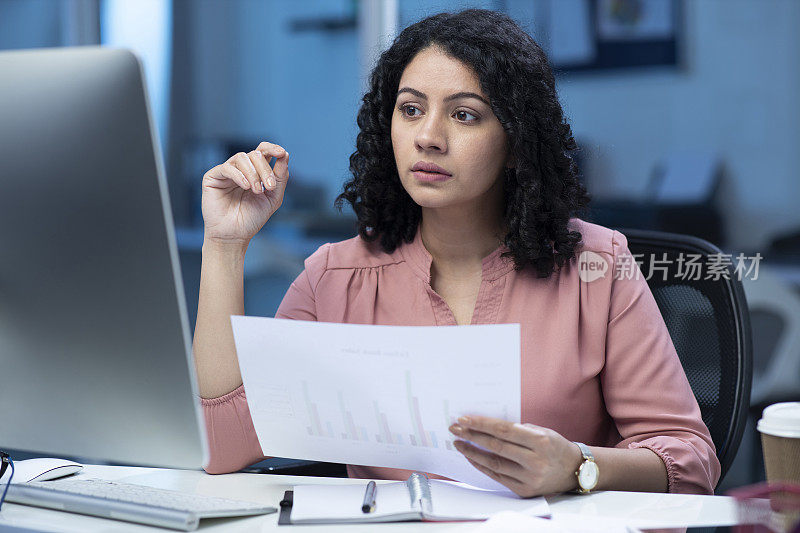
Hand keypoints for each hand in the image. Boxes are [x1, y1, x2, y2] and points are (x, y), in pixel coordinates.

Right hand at [201, 141, 289, 245]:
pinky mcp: (213, 177)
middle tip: (269, 187)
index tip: (282, 153)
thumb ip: (280, 177)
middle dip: (265, 169)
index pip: (263, 151)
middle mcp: (241, 169)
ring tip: (257, 191)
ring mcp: (227, 172)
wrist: (234, 235)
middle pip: (255, 154)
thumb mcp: (273, 197)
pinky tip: (246, 187)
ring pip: (242, 157)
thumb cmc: (252, 218)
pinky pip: (227, 168)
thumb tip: (285, 155)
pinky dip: (239, 175)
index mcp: (256, 172)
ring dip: (253, 173)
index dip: (272, 148)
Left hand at [449, 415, 582, 497]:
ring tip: (459, 443)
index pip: (503, 430)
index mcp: (539, 441)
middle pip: (495, 447)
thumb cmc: (554, 446)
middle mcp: (535, 461)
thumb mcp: (540, 431)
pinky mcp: (525, 490)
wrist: (574, 471)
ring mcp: (530, 478)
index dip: (481, 424)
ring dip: (472, 453)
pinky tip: (472, 457)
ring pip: (494, 464)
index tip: (463, 419)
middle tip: (455, 429)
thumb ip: (516, 429)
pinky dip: (482, 466)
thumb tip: (485, 424)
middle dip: (472, 437)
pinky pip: (498, 477)